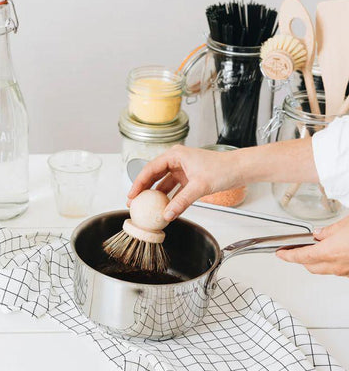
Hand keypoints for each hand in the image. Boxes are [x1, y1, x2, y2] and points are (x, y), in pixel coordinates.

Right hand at [127, 145, 242, 221]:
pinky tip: (164, 209)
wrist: (239, 169)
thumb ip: (181, 202)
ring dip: (156, 195)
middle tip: (134, 203)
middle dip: (143, 189)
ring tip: (146, 207)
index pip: (150, 169)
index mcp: (175, 155)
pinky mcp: (189, 178)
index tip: (131, 195)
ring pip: (163, 183)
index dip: (138, 183)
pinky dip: (169, 199)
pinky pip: (174, 189)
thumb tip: (167, 215)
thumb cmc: (222, 169)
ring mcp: (182, 170)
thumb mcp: (199, 186)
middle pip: (154, 176)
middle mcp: (176, 161)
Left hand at [277, 216, 348, 276]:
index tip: (280, 254)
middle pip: (310, 266)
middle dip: (300, 259)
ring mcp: (346, 271)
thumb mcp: (345, 225)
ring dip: (316, 262)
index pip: (301, 256)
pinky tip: (332, 255)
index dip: (288, 255)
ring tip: (314, 250)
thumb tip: (319, 233)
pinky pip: (337, 271)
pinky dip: (330, 264)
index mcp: (329, 252)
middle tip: (294, 251)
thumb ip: (329, 230)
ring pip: (324, 270)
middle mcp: (336, 265)